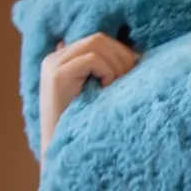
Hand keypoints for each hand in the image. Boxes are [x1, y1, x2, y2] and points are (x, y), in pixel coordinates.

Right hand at [39, 33, 139, 162]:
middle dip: (121, 55)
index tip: (135, 68)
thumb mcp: (96, 92)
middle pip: (98, 38)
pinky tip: (106, 90)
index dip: (120, 50)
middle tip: (131, 77)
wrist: (61, 152)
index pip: (97, 39)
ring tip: (117, 86)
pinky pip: (92, 59)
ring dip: (116, 64)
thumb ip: (105, 72)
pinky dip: (107, 71)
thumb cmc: (84, 125)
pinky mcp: (56, 76)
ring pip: (96, 45)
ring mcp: (53, 65)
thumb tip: (137, 54)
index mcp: (63, 59)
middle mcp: (55, 58)